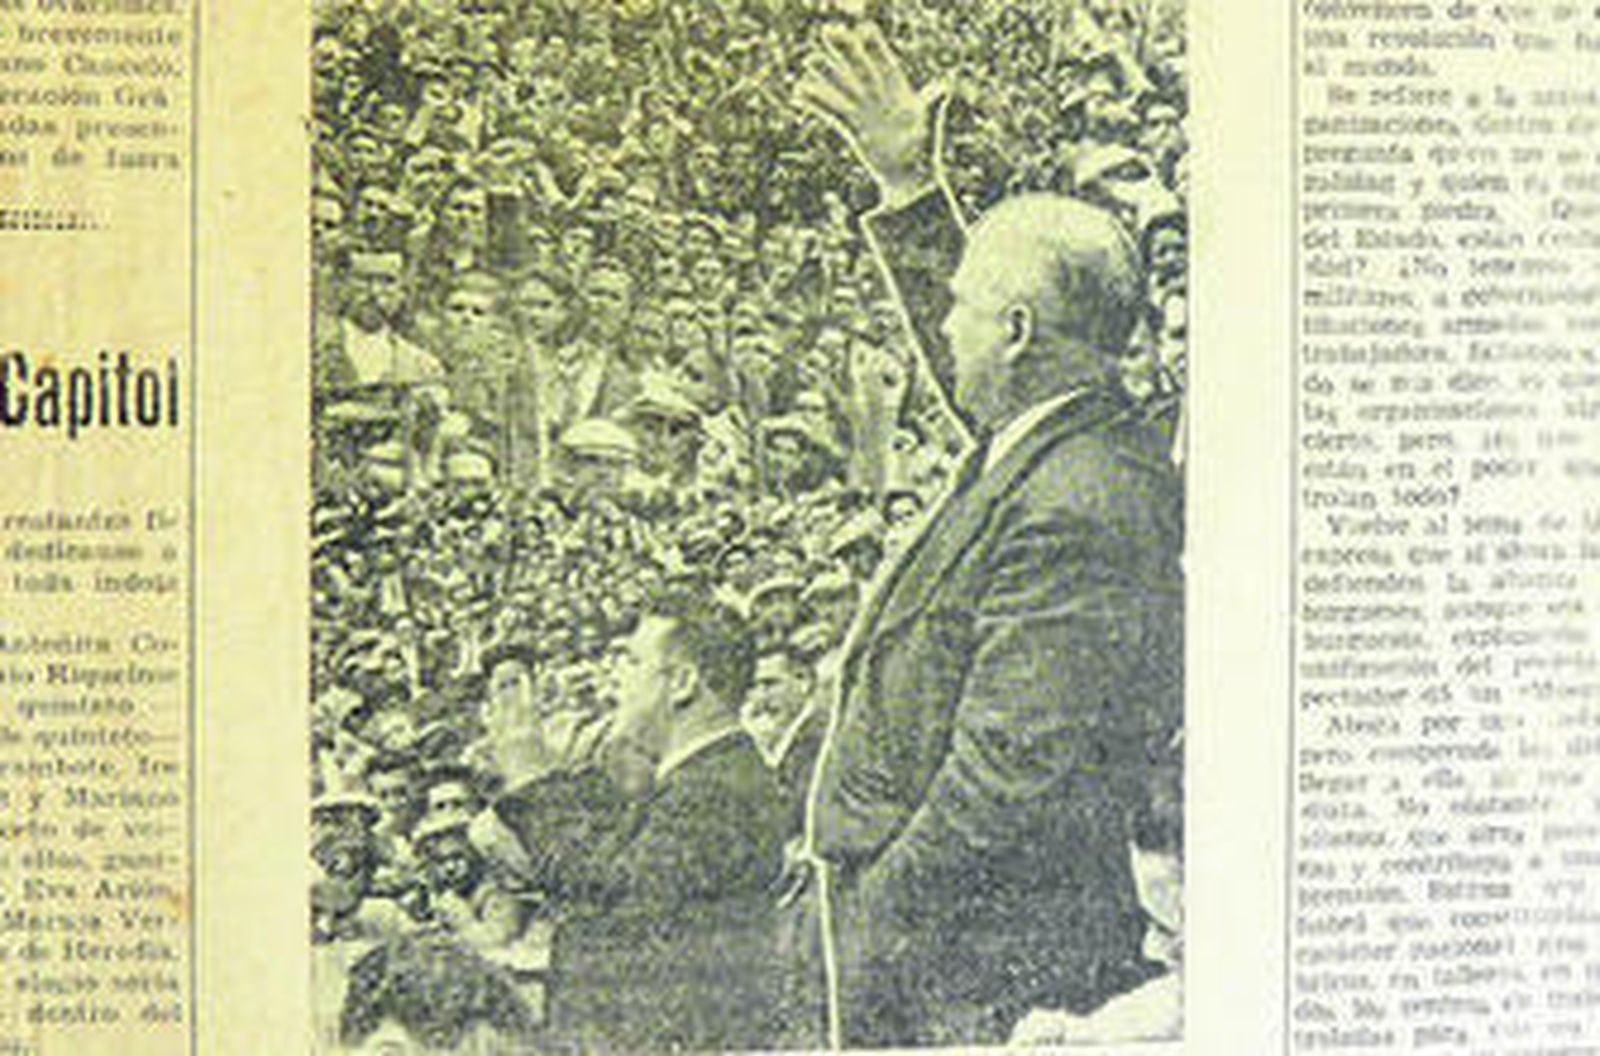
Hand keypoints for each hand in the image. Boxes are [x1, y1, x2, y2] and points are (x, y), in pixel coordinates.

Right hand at [795, 22, 945, 203]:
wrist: (910, 179)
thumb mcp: (929, 127)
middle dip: (845, 50)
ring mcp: (865, 111)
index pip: (885, 62)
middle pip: (860, 68)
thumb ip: (932, 105)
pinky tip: (801, 92)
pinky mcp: (852, 127)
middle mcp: (880, 97)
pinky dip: (817, 101)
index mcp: (900, 91)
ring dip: (827, 73)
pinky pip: (832, 111)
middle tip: (828, 31)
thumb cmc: (924, 153)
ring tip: (810, 58)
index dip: (874, 45)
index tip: (862, 28)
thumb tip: (945, 87)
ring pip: (843, 87)